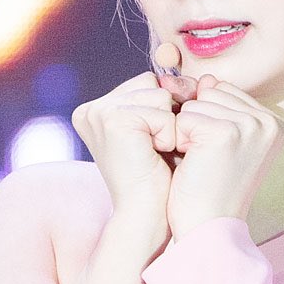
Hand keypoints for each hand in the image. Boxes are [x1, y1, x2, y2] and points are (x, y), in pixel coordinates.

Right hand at [70, 63, 193, 257]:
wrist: (148, 217)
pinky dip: (169, 135)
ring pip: (160, 95)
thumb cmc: (160, 180)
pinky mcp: (112, 118)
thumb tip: (192, 66)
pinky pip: (162, 110)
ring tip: (154, 155)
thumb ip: (164, 98)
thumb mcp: (159, 132)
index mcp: (97, 110)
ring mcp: (98, 111)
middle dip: (169, 116)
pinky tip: (154, 156)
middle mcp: (91, 108)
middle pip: (153, 84)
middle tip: (156, 152)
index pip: (148, 84)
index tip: (158, 145)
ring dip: (170, 127)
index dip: (168, 110)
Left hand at [152, 43, 283, 241]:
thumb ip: (220, 107)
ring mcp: (251, 125)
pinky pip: (184, 117)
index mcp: (275, 123)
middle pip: (210, 92)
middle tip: (209, 161)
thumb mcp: (225, 142)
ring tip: (203, 163)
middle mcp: (269, 122)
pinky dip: (180, 141)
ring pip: (195, 103)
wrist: (208, 228)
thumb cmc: (211, 188)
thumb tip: (205, 78)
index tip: (217, 153)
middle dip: (198, 124)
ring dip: (188, 133)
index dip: (207, 119)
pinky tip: (194, 165)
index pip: (223, 91)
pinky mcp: (227, 132)